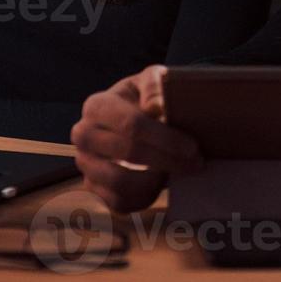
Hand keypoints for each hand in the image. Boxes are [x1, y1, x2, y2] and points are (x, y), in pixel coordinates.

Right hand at [70, 65, 202, 212]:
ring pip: (121, 182)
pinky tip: (162, 181)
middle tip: (196, 162)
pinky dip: (146, 196)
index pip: (131, 125)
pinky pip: (120, 202)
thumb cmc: (144, 96)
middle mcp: (84, 136)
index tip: (192, 146)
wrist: (131, 118)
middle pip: (129, 153)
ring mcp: (86, 164)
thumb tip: (155, 107)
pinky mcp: (93, 188)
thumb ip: (155, 85)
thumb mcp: (152, 79)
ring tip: (179, 169)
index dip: (165, 138)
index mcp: (96, 106)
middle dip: (168, 159)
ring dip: (157, 180)